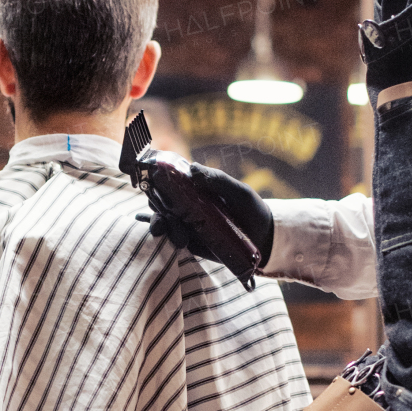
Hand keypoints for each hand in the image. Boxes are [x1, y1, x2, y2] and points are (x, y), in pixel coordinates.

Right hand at [141, 162, 274, 267]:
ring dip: (163, 224)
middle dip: (154, 204)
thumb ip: (217, 180)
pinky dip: (168, 236)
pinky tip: (173, 238)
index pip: (170, 179)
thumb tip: (191, 168)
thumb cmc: (252, 209)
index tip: (147, 177)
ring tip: (179, 236)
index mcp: (196, 188)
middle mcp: (187, 203)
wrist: (264, 239)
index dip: (156, 177)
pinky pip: (173, 237)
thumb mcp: (238, 192)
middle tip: (159, 211)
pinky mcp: (191, 241)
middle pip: (160, 200)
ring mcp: (187, 222)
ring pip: (164, 220)